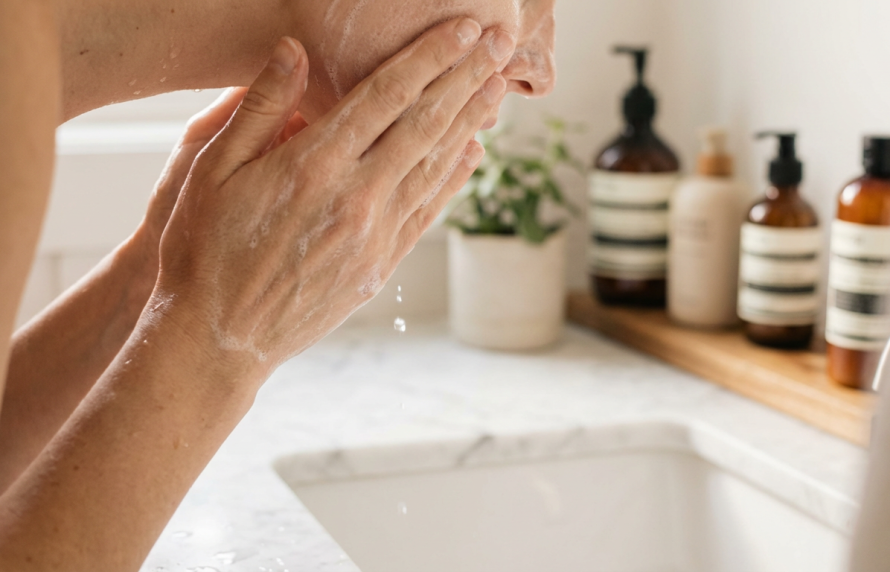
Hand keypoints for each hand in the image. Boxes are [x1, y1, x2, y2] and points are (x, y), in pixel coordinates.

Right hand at [152, 20, 508, 377]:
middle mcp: (354, 198)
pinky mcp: (379, 266)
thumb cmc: (201, 249)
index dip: (428, 57)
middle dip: (464, 78)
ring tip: (494, 87)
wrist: (217, 338)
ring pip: (433, 166)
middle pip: (424, 125)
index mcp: (312, 164)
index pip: (385, 95)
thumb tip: (294, 49)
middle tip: (497, 43)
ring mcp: (373, 236)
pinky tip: (469, 152)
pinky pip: (426, 211)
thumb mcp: (209, 169)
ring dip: (468, 121)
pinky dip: (452, 178)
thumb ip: (259, 107)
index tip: (461, 29)